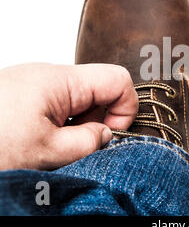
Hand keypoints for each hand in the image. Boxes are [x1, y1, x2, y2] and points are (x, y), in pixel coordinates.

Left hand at [0, 63, 137, 170]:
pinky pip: (60, 101)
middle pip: (100, 87)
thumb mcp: (47, 152)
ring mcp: (36, 81)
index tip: (112, 133)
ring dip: (79, 123)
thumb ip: (89, 141)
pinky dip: (62, 121)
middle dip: (99, 118)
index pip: (118, 79)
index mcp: (59, 81)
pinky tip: (43, 137)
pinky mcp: (26, 90)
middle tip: (78, 144)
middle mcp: (49, 74)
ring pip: (81, 96)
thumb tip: (107, 133)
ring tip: (55, 144)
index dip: (125, 108)